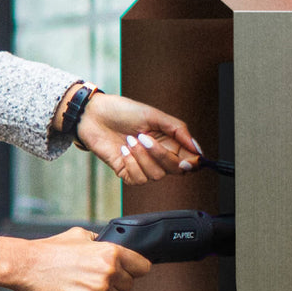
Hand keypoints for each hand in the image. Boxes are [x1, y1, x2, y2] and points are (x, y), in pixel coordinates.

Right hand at [0, 228, 150, 290]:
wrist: (28, 265)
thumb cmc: (51, 250)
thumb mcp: (81, 235)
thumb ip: (101, 242)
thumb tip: (110, 246)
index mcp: (110, 252)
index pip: (142, 267)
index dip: (135, 269)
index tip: (129, 272)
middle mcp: (108, 271)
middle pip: (129, 286)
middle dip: (116, 285)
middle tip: (98, 279)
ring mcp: (98, 290)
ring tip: (88, 289)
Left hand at [60, 89, 202, 184]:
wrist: (94, 116)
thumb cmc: (122, 111)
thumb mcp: (154, 115)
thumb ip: (178, 130)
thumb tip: (197, 149)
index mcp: (169, 141)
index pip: (189, 160)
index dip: (191, 163)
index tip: (188, 160)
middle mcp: (158, 155)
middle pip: (174, 170)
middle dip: (160, 155)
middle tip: (144, 137)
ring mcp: (142, 165)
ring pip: (156, 175)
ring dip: (142, 157)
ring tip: (130, 140)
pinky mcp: (127, 172)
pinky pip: (138, 179)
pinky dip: (131, 164)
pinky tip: (123, 150)